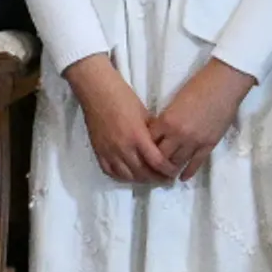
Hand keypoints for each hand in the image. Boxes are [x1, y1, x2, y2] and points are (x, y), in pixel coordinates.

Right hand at [66, 56, 176, 184]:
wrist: (97, 91)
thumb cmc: (124, 97)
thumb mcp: (145, 114)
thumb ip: (153, 133)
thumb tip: (162, 146)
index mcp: (138, 137)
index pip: (157, 162)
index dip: (167, 170)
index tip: (174, 172)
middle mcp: (123, 148)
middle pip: (143, 173)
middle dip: (157, 178)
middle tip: (165, 179)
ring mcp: (109, 152)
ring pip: (127, 176)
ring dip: (141, 180)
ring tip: (150, 178)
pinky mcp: (98, 152)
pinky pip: (110, 172)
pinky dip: (122, 177)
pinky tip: (130, 175)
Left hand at [148, 59, 256, 173]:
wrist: (224, 84)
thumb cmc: (199, 85)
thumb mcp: (175, 101)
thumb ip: (167, 118)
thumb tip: (160, 131)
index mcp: (167, 121)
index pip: (149, 141)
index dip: (144, 147)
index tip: (142, 152)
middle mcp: (178, 135)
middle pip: (160, 156)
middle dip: (155, 162)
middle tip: (151, 167)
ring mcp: (194, 142)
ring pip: (177, 162)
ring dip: (170, 169)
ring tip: (165, 174)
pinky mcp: (209, 145)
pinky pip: (196, 163)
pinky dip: (188, 172)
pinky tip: (182, 177)